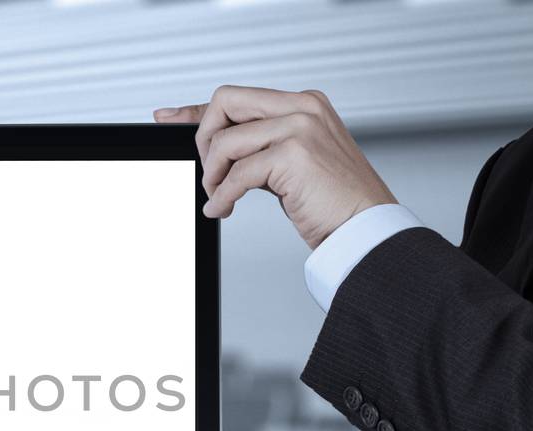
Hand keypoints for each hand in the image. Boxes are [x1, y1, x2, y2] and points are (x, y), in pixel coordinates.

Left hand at [154, 85, 396, 248]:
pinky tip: (223, 209)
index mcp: (304, 104)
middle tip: (209, 173)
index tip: (167, 118)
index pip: (236, 98)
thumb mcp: (289, 165)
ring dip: (213, 175)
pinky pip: (237, 174)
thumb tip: (214, 151)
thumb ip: (257, 148)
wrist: (365, 229)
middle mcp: (303, 107)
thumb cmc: (334, 203)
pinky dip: (222, 196)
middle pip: (225, 100)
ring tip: (220, 197)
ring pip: (226, 141)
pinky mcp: (294, 154)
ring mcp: (301, 127)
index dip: (196, 110)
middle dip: (204, 139)